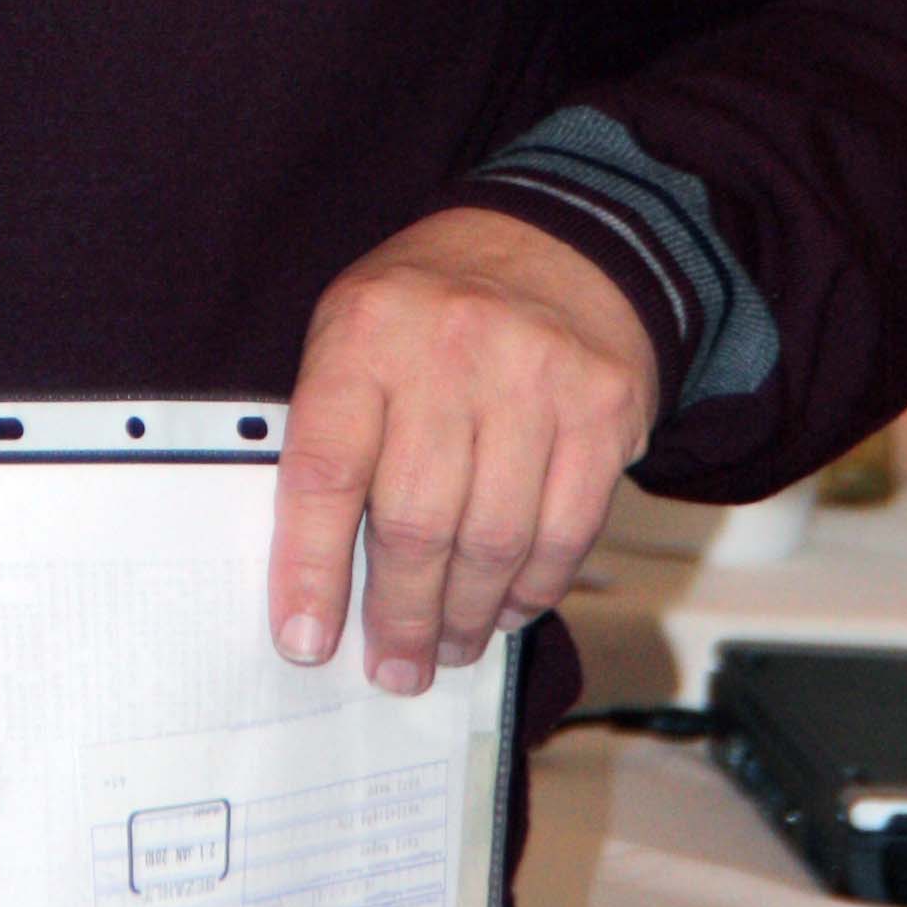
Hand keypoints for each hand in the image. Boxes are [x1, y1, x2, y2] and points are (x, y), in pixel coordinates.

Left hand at [267, 204, 655, 694]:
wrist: (558, 239)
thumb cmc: (432, 308)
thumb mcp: (355, 332)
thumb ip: (333, 434)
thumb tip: (313, 577)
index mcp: (364, 332)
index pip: (324, 469)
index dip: (309, 568)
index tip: (304, 640)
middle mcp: (449, 349)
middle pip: (414, 521)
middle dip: (399, 616)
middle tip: (393, 666)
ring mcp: (535, 376)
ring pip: (493, 540)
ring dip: (466, 616)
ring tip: (448, 647)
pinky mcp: (602, 406)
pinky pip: (565, 532)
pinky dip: (532, 589)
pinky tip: (505, 609)